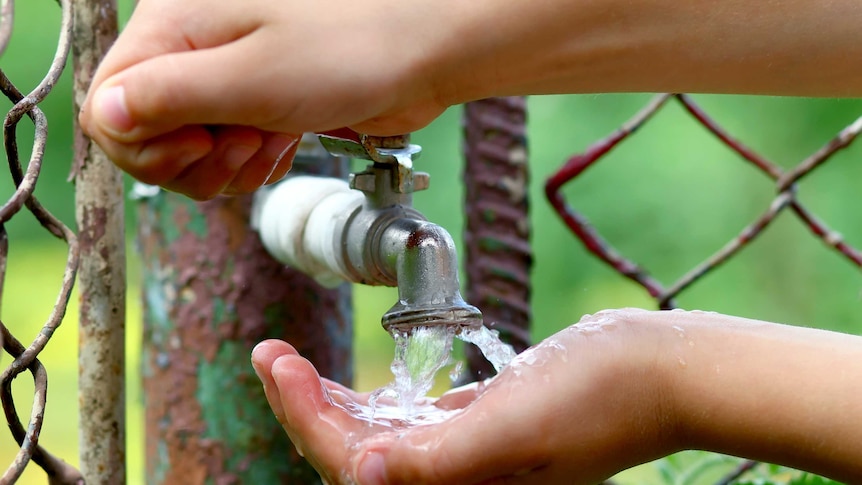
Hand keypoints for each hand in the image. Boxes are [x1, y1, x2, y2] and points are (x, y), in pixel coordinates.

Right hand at [79, 0, 451, 198]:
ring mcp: (226, 77)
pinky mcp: (257, 100)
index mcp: (174, 25)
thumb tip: (105, 115)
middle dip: (189, 161)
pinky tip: (283, 145)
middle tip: (241, 146)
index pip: (108, 104)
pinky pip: (227, 151)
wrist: (423, 50)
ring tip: (270, 142)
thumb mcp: (252, 78)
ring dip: (226, 166)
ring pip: (188, 150)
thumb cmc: (351, 49)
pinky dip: (251, 162)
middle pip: (145, 133)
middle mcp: (192, 49)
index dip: (146, 145)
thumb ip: (170, 96)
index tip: (201, 143)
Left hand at [251, 309, 673, 484]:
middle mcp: (457, 483)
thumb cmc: (597, 396)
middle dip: (305, 409)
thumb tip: (359, 472)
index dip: (306, 417)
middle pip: (355, 457)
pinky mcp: (480, 429)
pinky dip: (373, 406)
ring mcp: (468, 458)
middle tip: (270, 353)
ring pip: (377, 441)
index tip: (276, 359)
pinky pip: (409, 427)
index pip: (355, 464)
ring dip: (331, 405)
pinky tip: (352, 386)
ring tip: (291, 363)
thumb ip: (437, 460)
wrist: (657, 373)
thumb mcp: (514, 427)